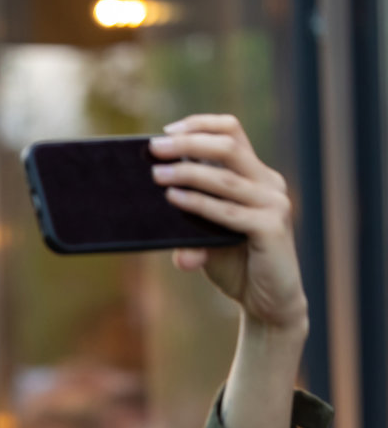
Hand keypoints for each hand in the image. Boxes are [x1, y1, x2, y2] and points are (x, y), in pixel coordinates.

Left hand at [150, 114, 306, 332]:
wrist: (268, 302)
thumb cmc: (236, 264)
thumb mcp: (206, 237)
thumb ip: (187, 219)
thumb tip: (155, 199)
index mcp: (256, 176)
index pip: (233, 133)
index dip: (201, 125)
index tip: (168, 130)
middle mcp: (268, 184)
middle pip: (228, 146)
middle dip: (188, 143)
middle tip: (154, 147)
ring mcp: (273, 204)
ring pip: (225, 178)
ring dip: (187, 173)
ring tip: (156, 174)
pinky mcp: (270, 228)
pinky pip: (227, 212)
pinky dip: (198, 204)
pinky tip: (174, 198)